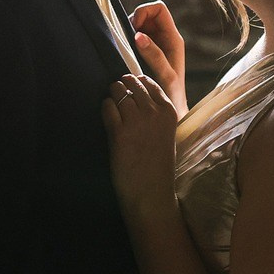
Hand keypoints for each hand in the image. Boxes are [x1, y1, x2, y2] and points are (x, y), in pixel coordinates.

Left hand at [102, 73, 179, 217]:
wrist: (150, 192)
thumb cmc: (158, 166)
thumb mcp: (166, 134)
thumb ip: (156, 114)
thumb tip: (137, 95)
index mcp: (169, 112)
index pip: (149, 84)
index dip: (137, 82)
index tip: (130, 84)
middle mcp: (153, 112)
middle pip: (132, 84)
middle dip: (122, 85)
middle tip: (117, 90)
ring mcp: (136, 121)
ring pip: (118, 92)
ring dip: (112, 95)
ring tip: (111, 102)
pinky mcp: (118, 131)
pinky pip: (107, 107)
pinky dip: (105, 108)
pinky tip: (107, 116)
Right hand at [129, 1, 187, 117]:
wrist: (173, 110)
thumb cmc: (172, 95)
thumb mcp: (165, 76)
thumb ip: (154, 55)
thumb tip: (139, 36)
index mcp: (173, 38)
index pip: (159, 9)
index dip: (144, 11)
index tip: (133, 27)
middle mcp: (166, 37)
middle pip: (148, 13)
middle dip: (134, 20)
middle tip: (127, 39)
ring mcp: (156, 43)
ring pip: (140, 24)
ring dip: (130, 30)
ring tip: (127, 48)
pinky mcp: (148, 50)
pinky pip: (136, 35)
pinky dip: (128, 38)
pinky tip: (126, 52)